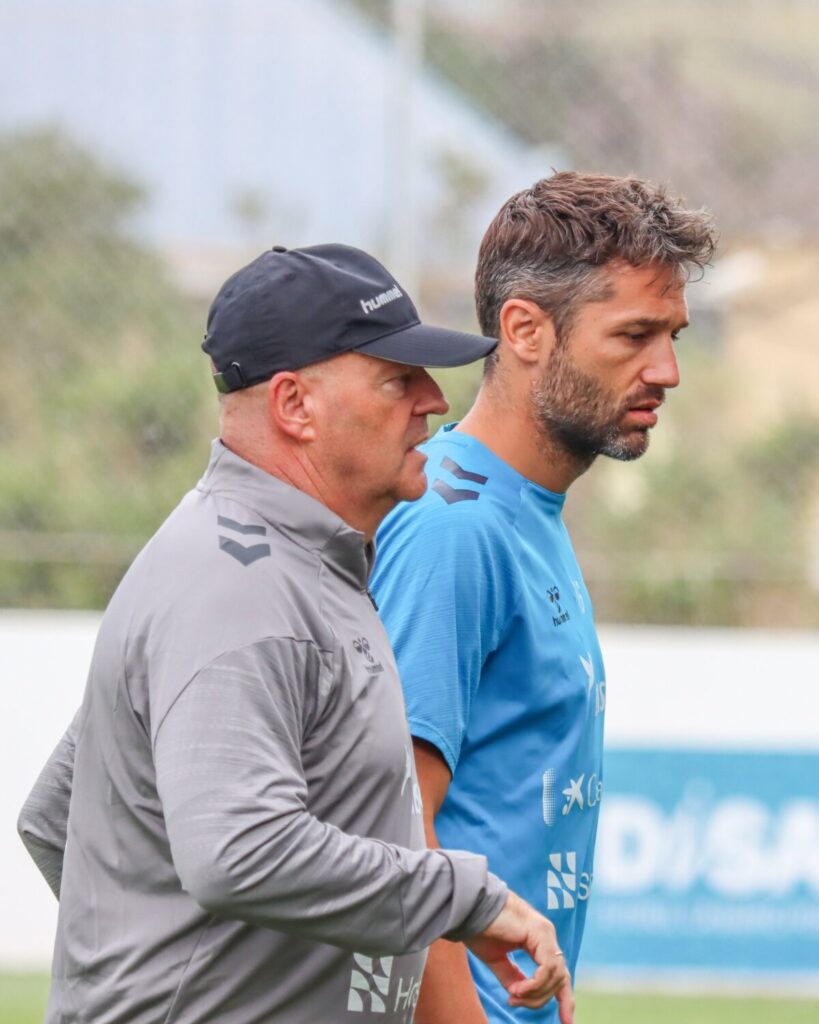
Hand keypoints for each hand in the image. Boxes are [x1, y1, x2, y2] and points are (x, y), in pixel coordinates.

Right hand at [464, 891, 573, 1022]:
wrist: (469, 909)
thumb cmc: (480, 929)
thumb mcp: (497, 960)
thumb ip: (512, 977)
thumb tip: (520, 996)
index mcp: (539, 941)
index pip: (559, 974)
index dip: (565, 1000)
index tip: (567, 1022)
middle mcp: (546, 936)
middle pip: (559, 979)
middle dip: (540, 999)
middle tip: (514, 1001)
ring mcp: (545, 933)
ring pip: (555, 976)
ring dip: (535, 994)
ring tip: (513, 994)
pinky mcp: (540, 932)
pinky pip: (547, 968)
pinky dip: (535, 984)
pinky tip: (517, 989)